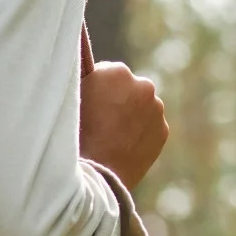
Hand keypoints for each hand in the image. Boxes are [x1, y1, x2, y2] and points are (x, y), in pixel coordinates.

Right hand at [80, 61, 169, 190]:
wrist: (94, 174)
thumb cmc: (74, 133)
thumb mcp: (72, 96)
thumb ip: (85, 77)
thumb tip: (87, 61)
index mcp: (117, 72)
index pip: (107, 73)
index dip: (97, 89)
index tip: (89, 104)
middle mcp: (143, 85)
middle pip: (128, 88)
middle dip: (119, 100)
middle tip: (101, 122)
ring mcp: (156, 109)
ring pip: (142, 107)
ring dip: (131, 116)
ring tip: (112, 138)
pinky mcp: (163, 131)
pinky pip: (150, 127)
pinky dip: (140, 133)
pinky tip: (123, 146)